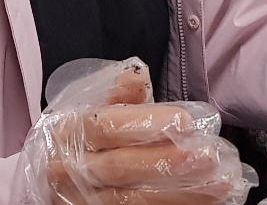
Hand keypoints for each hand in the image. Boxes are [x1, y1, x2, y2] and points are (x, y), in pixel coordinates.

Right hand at [23, 60, 251, 204]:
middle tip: (208, 156)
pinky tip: (204, 201)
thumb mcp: (88, 110)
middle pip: (120, 169)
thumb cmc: (77, 142)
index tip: (185, 121)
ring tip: (218, 183)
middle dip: (168, 163)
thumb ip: (117, 97)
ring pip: (131, 201)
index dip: (145, 124)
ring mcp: (84, 201)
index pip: (105, 127)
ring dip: (180, 194)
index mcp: (70, 134)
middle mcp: (71, 171)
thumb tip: (138, 74)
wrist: (48, 182)